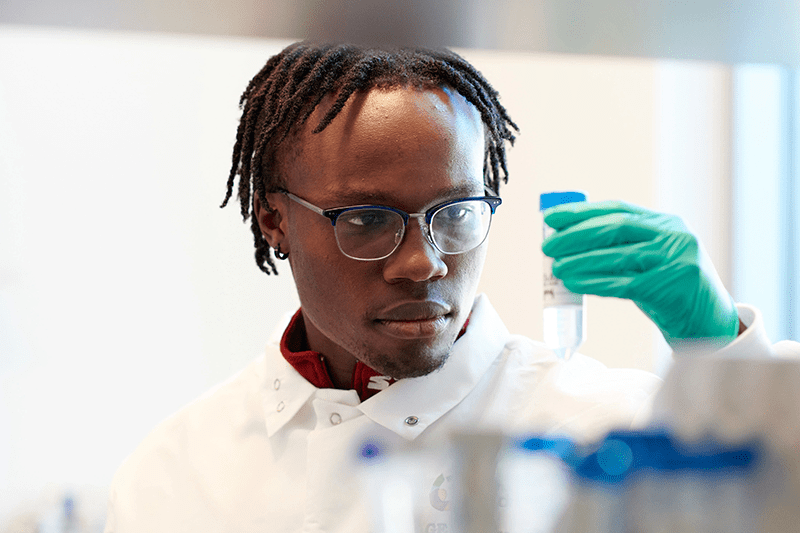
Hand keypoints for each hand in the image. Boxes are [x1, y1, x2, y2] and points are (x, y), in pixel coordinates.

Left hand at [542, 201, 738, 348]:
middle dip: (575, 235)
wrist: (710, 325)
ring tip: (555, 268)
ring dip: (579, 261)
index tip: (551, 217)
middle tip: (547, 245)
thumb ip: (622, 248)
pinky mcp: (669, 288)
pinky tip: (573, 284)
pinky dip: (594, 283)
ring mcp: (674, 261)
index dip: (582, 212)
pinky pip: (622, 284)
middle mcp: (673, 236)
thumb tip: (568, 245)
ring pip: (616, 256)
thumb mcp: (652, 260)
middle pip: (615, 227)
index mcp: (667, 223)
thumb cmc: (670, 291)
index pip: (618, 209)